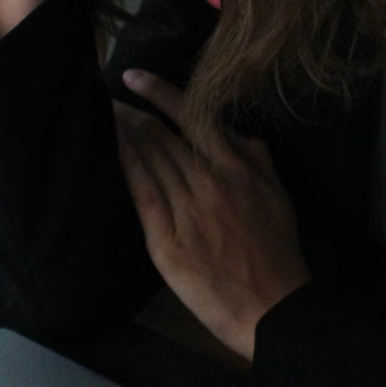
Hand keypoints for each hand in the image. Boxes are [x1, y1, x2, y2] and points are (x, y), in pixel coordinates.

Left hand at [113, 71, 310, 361]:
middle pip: (163, 136)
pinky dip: (126, 167)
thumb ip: (259, 160)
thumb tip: (238, 134)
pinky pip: (143, 195)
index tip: (134, 78)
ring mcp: (187, 212)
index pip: (194, 118)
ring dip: (125, 134)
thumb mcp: (280, 198)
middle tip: (108, 98)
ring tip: (105, 117)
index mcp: (239, 170)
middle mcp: (210, 183)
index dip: (160, 93)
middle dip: (132, 113)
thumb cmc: (278, 254)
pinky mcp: (168, 242)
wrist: (273, 308)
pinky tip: (111, 151)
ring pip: (150, 160)